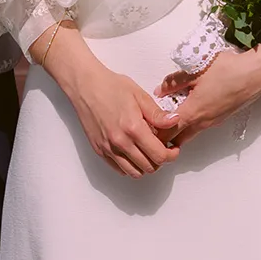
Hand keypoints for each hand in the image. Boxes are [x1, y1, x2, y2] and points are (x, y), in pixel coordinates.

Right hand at [41, 29, 179, 177]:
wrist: (85, 86)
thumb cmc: (111, 86)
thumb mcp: (139, 96)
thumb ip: (157, 114)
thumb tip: (175, 122)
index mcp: (133, 128)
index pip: (159, 155)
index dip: (171, 155)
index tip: (173, 149)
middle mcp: (120, 142)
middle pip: (149, 167)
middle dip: (160, 160)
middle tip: (162, 149)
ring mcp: (108, 148)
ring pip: (134, 172)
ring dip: (145, 165)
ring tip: (148, 151)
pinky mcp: (99, 150)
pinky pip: (119, 169)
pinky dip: (130, 166)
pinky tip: (134, 152)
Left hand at [156, 29, 260, 147]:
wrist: (256, 73)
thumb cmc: (228, 70)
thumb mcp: (195, 70)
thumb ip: (174, 82)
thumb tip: (159, 91)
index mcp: (193, 112)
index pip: (167, 131)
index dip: (154, 133)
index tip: (145, 128)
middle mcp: (203, 122)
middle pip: (178, 139)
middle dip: (164, 138)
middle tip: (152, 129)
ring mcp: (213, 122)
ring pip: (189, 134)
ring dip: (177, 132)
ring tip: (166, 120)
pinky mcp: (220, 118)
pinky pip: (200, 127)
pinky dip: (189, 124)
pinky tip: (186, 110)